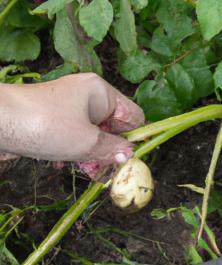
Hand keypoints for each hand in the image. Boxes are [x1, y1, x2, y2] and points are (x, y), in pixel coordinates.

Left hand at [0, 73, 143, 173]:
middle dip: (112, 149)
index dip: (135, 137)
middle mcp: (87, 95)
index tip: (134, 158)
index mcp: (100, 92)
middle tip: (110, 171)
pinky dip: (77, 150)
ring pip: (93, 133)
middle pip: (113, 125)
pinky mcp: (54, 118)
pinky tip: (70, 164)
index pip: (132, 114)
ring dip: (94, 153)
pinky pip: (76, 135)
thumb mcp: (86, 142)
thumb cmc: (44, 125)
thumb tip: (130, 154)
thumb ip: (113, 149)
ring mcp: (69, 106)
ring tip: (89, 172)